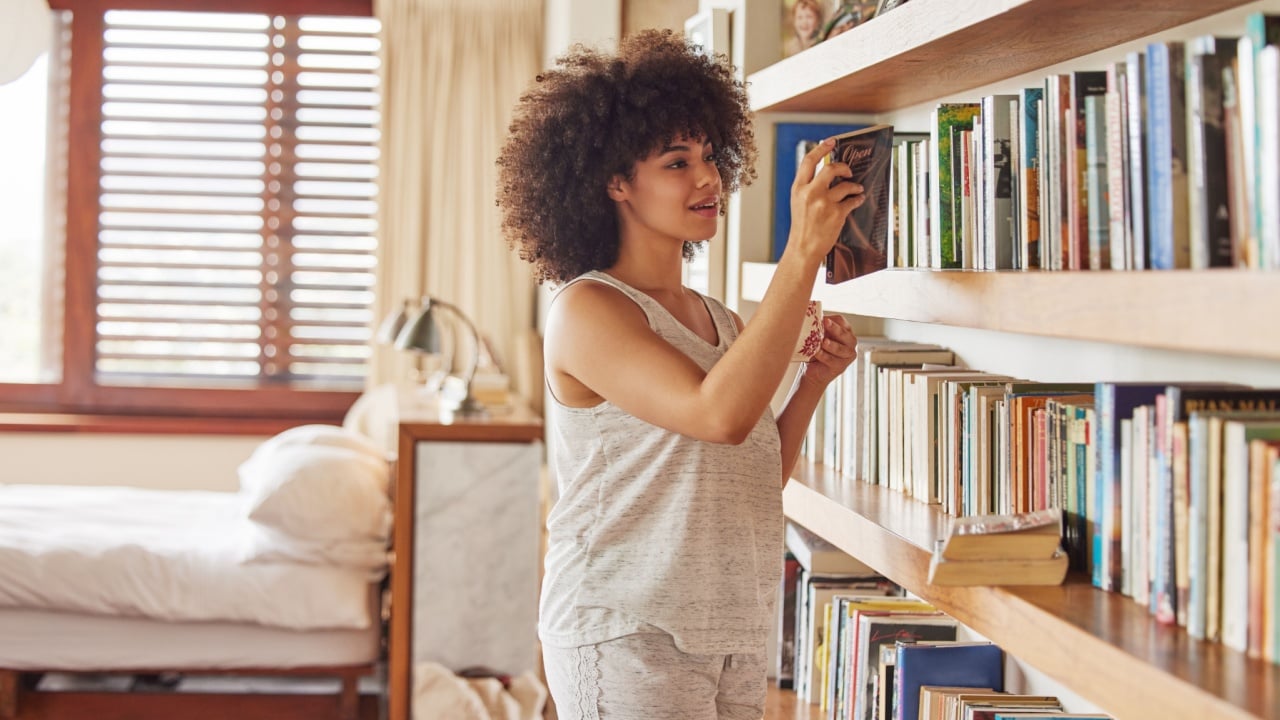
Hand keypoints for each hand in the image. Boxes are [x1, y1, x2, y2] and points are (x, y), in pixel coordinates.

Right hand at [787, 138, 865, 261]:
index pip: (809, 161)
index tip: (831, 142)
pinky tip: (858, 200)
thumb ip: (808, 187)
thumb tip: (826, 173)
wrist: (803, 248)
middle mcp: (810, 193)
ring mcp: (824, 203)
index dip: (822, 148)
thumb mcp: (798, 202)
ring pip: (845, 185)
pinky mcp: (836, 213)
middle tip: (848, 172)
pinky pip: (852, 201)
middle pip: (831, 168)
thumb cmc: (801, 227)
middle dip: (843, 167)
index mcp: (798, 188)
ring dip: (855, 186)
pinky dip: (857, 199)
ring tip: (857, 189)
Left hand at [799, 314, 857, 386]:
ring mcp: (847, 355)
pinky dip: (824, 356)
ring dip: (831, 345)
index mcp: (845, 331)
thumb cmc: (817, 349)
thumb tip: (809, 316)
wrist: (813, 371)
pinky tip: (817, 353)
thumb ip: (818, 327)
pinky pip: (832, 360)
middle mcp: (850, 342)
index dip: (831, 319)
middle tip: (825, 322)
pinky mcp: (841, 367)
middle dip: (834, 328)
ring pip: (840, 349)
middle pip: (844, 333)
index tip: (821, 319)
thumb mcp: (818, 336)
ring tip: (823, 342)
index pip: (841, 321)